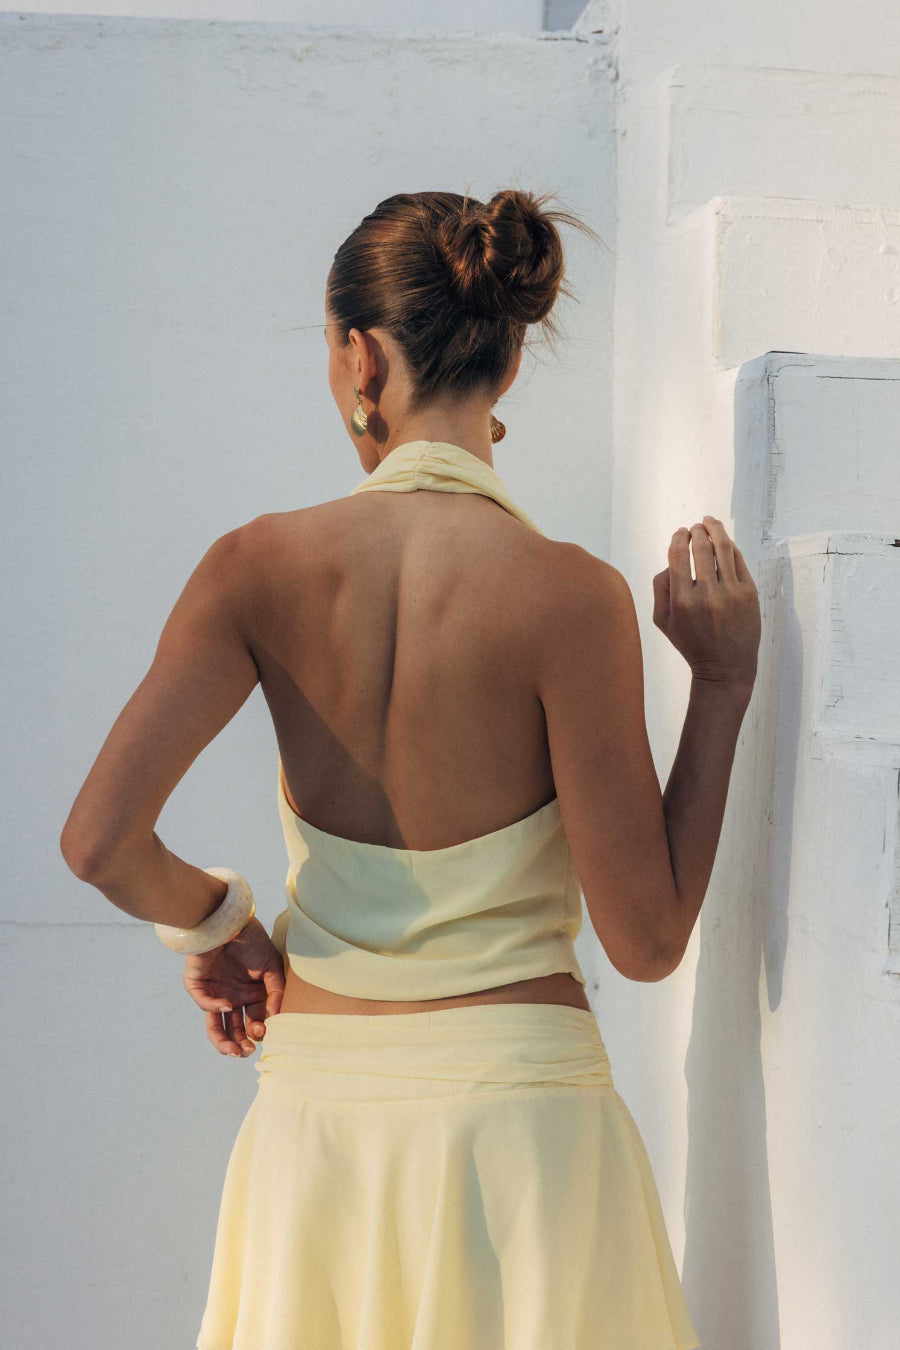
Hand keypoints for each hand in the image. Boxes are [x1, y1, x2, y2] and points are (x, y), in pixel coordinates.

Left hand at [182, 914, 285, 1058]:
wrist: (230, 920)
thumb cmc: (252, 940)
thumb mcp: (272, 966)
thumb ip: (276, 992)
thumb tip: (276, 1018)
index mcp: (251, 994)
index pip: (254, 1021)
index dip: (258, 1031)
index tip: (264, 1032)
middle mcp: (233, 997)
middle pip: (234, 1029)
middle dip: (241, 1043)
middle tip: (247, 1051)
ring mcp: (215, 992)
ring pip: (215, 1025)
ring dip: (223, 1040)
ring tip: (233, 1050)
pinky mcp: (198, 984)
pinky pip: (204, 1003)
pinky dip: (214, 1008)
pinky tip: (228, 1006)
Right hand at [652, 515, 760, 688]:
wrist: (725, 667)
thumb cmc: (691, 643)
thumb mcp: (663, 622)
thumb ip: (660, 589)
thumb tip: (670, 562)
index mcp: (682, 601)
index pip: (678, 555)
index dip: (678, 538)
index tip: (680, 533)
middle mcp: (707, 594)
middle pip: (701, 547)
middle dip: (697, 531)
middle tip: (696, 526)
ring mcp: (731, 593)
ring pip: (723, 548)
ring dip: (715, 530)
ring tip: (710, 522)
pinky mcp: (749, 593)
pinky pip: (738, 561)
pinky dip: (730, 547)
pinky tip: (724, 542)